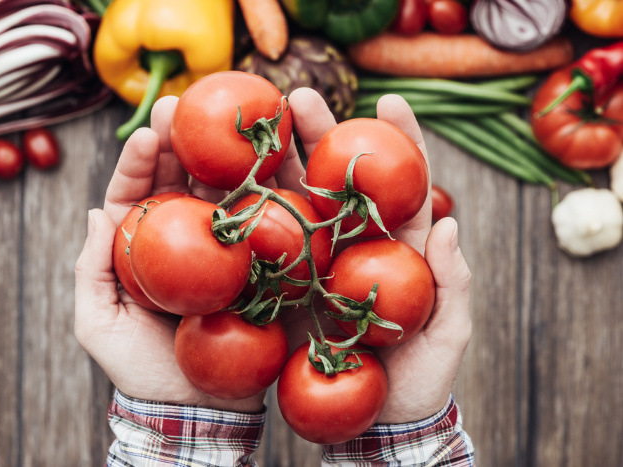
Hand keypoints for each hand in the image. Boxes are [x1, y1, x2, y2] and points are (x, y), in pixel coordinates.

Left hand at [73, 93, 308, 412]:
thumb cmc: (140, 370)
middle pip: (182, 182)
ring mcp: (224, 252)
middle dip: (182, 141)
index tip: (146, 132)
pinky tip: (271, 165)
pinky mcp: (259, 267)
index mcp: (143, 247)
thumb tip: (95, 210)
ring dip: (225, 157)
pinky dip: (267, 196)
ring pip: (223, 195)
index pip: (138, 194)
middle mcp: (184, 242)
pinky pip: (263, 228)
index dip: (140, 160)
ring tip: (230, 121)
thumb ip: (91, 268)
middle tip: (187, 105)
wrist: (196, 409)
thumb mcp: (96, 323)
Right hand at [282, 91, 472, 424]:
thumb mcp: (449, 334)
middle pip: (337, 179)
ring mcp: (317, 266)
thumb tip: (449, 225)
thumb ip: (453, 283)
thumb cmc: (422, 380)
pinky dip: (250, 217)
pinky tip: (228, 187)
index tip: (389, 102)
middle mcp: (353, 246)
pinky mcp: (287, 290)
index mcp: (399, 248)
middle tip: (299, 96)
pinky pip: (268, 251)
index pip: (401, 185)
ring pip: (297, 205)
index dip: (399, 141)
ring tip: (256, 127)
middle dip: (322, 133)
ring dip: (278, 163)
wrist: (376, 425)